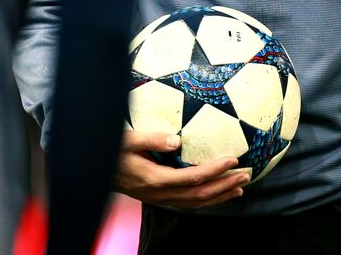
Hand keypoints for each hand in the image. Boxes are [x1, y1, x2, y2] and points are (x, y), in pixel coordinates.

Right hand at [114, 131, 247, 207]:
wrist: (94, 170)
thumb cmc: (111, 151)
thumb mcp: (128, 140)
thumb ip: (151, 138)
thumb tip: (176, 139)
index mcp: (155, 179)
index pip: (193, 177)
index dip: (215, 170)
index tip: (233, 159)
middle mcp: (160, 193)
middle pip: (200, 194)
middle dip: (224, 185)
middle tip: (245, 175)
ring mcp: (160, 198)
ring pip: (196, 202)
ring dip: (219, 195)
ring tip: (240, 188)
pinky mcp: (159, 197)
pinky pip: (188, 202)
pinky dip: (207, 199)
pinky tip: (218, 193)